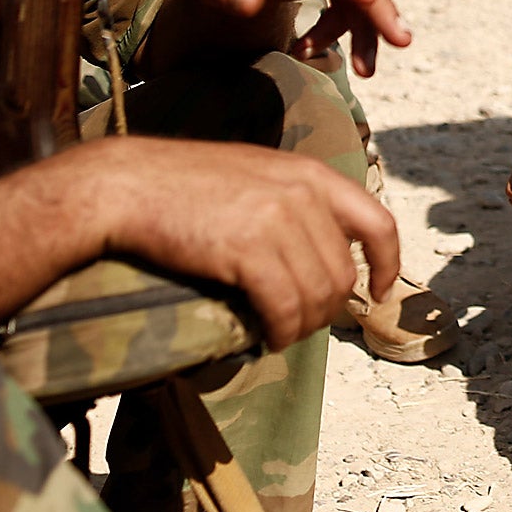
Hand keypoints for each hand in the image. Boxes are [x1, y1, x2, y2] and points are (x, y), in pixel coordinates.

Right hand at [80, 135, 398, 349]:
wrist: (124, 185)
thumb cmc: (180, 185)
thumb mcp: (253, 174)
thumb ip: (292, 202)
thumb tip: (317, 255)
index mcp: (310, 173)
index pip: (377, 222)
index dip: (387, 264)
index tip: (378, 292)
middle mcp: (303, 193)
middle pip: (342, 274)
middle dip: (326, 310)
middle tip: (298, 324)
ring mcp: (278, 218)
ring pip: (317, 296)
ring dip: (301, 326)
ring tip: (279, 333)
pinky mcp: (249, 248)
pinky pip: (285, 306)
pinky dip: (280, 331)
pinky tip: (265, 338)